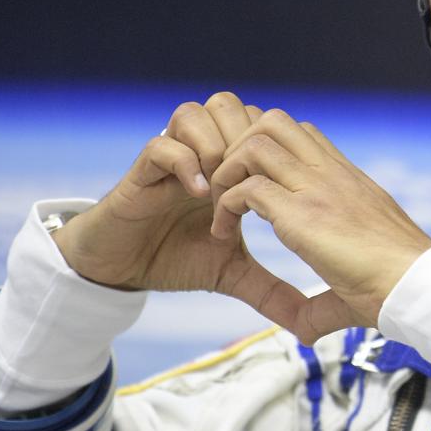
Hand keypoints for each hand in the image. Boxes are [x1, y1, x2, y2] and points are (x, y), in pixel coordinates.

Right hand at [51, 93, 326, 334]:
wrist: (121, 270)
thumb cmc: (176, 260)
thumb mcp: (232, 274)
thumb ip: (270, 289)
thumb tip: (309, 323)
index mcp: (224, 166)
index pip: (256, 124)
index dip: (271, 144)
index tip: (283, 184)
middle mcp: (197, 154)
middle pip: (230, 106)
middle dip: (246, 138)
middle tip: (254, 180)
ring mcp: (169, 159)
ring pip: (195, 112)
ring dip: (216, 145)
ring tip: (225, 187)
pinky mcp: (140, 172)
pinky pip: (162, 145)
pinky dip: (184, 163)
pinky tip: (199, 195)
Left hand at [209, 108, 430, 341]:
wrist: (419, 288)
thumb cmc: (396, 286)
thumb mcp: (354, 276)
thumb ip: (322, 300)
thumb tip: (305, 331)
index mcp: (346, 180)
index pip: (301, 133)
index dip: (266, 148)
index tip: (252, 185)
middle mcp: (331, 175)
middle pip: (273, 121)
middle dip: (238, 146)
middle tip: (227, 187)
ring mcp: (317, 189)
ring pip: (255, 144)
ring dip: (227, 171)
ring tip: (221, 207)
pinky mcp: (303, 215)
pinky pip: (247, 188)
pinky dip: (225, 206)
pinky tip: (222, 234)